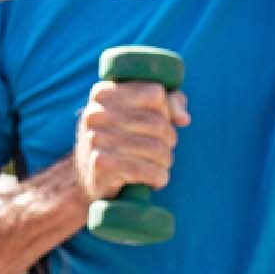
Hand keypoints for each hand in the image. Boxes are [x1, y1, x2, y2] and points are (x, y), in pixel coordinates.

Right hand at [74, 79, 189, 201]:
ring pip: (155, 147)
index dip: (166, 112)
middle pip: (157, 122)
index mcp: (103, 92)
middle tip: (163, 151)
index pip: (155, 94)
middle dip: (169, 140)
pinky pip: (144, 170)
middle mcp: (95, 112)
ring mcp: (95, 138)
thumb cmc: (122, 141)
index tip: (160, 125)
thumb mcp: (139, 113)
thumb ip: (168, 103)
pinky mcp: (100, 164)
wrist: (90, 180)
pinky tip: (156, 181)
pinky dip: (158, 178)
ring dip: (165, 161)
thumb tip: (184, 119)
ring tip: (160, 166)